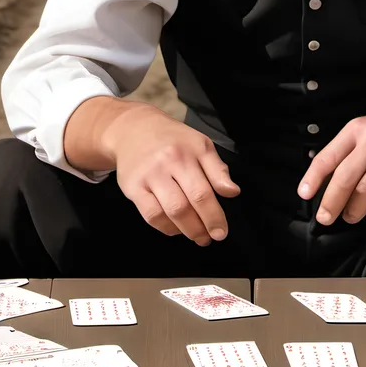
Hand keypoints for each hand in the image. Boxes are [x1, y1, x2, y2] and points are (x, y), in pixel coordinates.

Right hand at [105, 104, 239, 244]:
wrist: (134, 129)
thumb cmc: (173, 139)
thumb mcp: (201, 145)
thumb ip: (217, 169)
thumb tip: (233, 192)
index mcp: (189, 152)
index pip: (204, 190)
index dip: (214, 215)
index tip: (222, 231)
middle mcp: (168, 163)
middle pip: (187, 204)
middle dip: (202, 226)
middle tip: (211, 237)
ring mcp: (148, 176)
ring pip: (169, 211)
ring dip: (186, 230)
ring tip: (197, 236)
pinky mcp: (132, 187)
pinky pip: (151, 215)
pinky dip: (165, 227)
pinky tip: (176, 229)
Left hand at [297, 101, 365, 224]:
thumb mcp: (365, 131)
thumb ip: (345, 152)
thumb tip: (321, 184)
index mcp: (357, 129)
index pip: (328, 156)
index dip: (313, 178)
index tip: (305, 195)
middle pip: (346, 177)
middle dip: (331, 202)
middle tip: (325, 217)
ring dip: (354, 210)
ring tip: (350, 215)